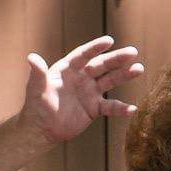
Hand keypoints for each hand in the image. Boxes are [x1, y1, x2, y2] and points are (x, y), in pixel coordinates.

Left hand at [21, 36, 142, 143]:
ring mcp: (90, 92)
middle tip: (132, 52)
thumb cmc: (36, 106)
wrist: (41, 130)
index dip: (95, 48)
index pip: (84, 55)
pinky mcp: (94, 108)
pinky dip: (121, 108)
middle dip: (117, 59)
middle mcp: (82, 77)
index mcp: (68, 69)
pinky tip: (132, 109)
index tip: (109, 41)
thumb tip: (31, 57)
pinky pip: (110, 107)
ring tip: (139, 69)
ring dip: (124, 76)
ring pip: (110, 81)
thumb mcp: (36, 89)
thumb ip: (38, 74)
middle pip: (102, 65)